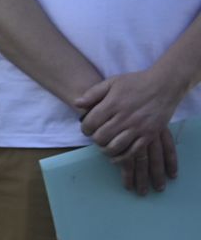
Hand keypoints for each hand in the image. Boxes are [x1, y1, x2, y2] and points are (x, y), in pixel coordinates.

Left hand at [75, 69, 183, 192]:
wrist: (163, 86)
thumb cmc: (135, 82)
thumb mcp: (112, 82)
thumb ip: (93, 93)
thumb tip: (76, 103)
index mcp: (113, 104)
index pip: (91, 123)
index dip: (85, 129)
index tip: (87, 129)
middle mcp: (124, 117)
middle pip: (102, 137)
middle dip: (95, 140)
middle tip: (96, 137)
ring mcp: (138, 127)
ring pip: (116, 147)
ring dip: (107, 150)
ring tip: (105, 147)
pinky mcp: (149, 135)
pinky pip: (134, 151)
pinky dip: (123, 156)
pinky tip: (118, 156)